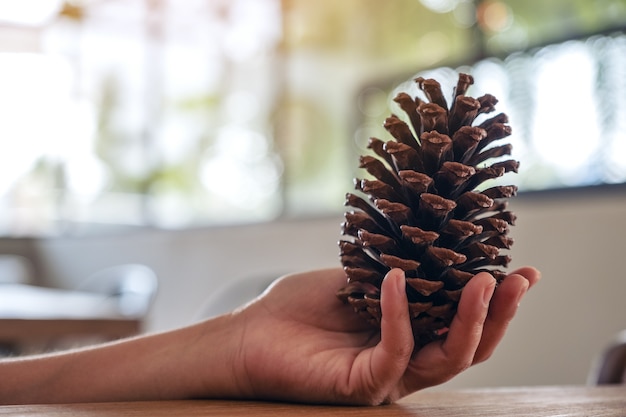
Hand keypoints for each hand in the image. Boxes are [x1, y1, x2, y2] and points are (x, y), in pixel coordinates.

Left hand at [232, 266, 539, 404]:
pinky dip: (401, 314)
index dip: (493, 301)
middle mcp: (405, 361)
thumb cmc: (299, 309)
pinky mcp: (362, 386)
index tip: (519, 269)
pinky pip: (395, 353)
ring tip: (482, 282)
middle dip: (499, 314)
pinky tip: (399, 278)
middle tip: (517, 279)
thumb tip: (434, 244)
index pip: (460, 322)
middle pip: (468, 347)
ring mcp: (386, 377)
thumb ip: (397, 271)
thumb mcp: (357, 279)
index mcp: (407, 334)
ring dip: (470, 319)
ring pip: (446, 358)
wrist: (249, 335)